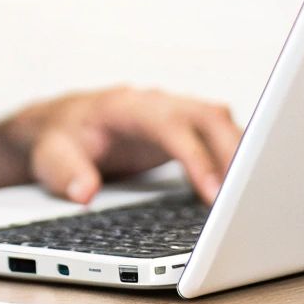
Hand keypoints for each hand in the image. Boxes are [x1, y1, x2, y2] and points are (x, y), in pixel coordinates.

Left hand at [7, 86, 241, 204]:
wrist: (60, 125)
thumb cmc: (59, 139)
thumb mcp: (50, 157)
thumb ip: (66, 172)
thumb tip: (84, 191)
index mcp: (127, 106)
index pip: (171, 126)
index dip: (196, 158)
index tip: (213, 193)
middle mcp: (157, 103)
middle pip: (209, 117)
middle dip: (233, 154)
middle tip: (245, 200)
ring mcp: (174, 114)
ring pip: (221, 123)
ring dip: (241, 155)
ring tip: (253, 198)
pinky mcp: (183, 130)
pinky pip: (220, 136)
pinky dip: (236, 158)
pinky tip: (243, 189)